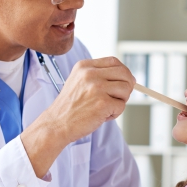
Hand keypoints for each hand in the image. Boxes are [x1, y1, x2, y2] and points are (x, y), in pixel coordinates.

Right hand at [22, 57, 134, 176]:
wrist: (56, 124)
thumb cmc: (69, 107)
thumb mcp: (79, 82)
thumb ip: (99, 76)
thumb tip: (129, 78)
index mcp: (84, 66)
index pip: (114, 61)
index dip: (123, 72)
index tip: (124, 81)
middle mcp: (90, 74)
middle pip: (124, 73)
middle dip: (127, 86)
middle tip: (119, 97)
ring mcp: (97, 88)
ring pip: (126, 89)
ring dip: (120, 101)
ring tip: (106, 108)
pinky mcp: (102, 103)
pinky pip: (121, 106)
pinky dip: (115, 114)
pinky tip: (102, 116)